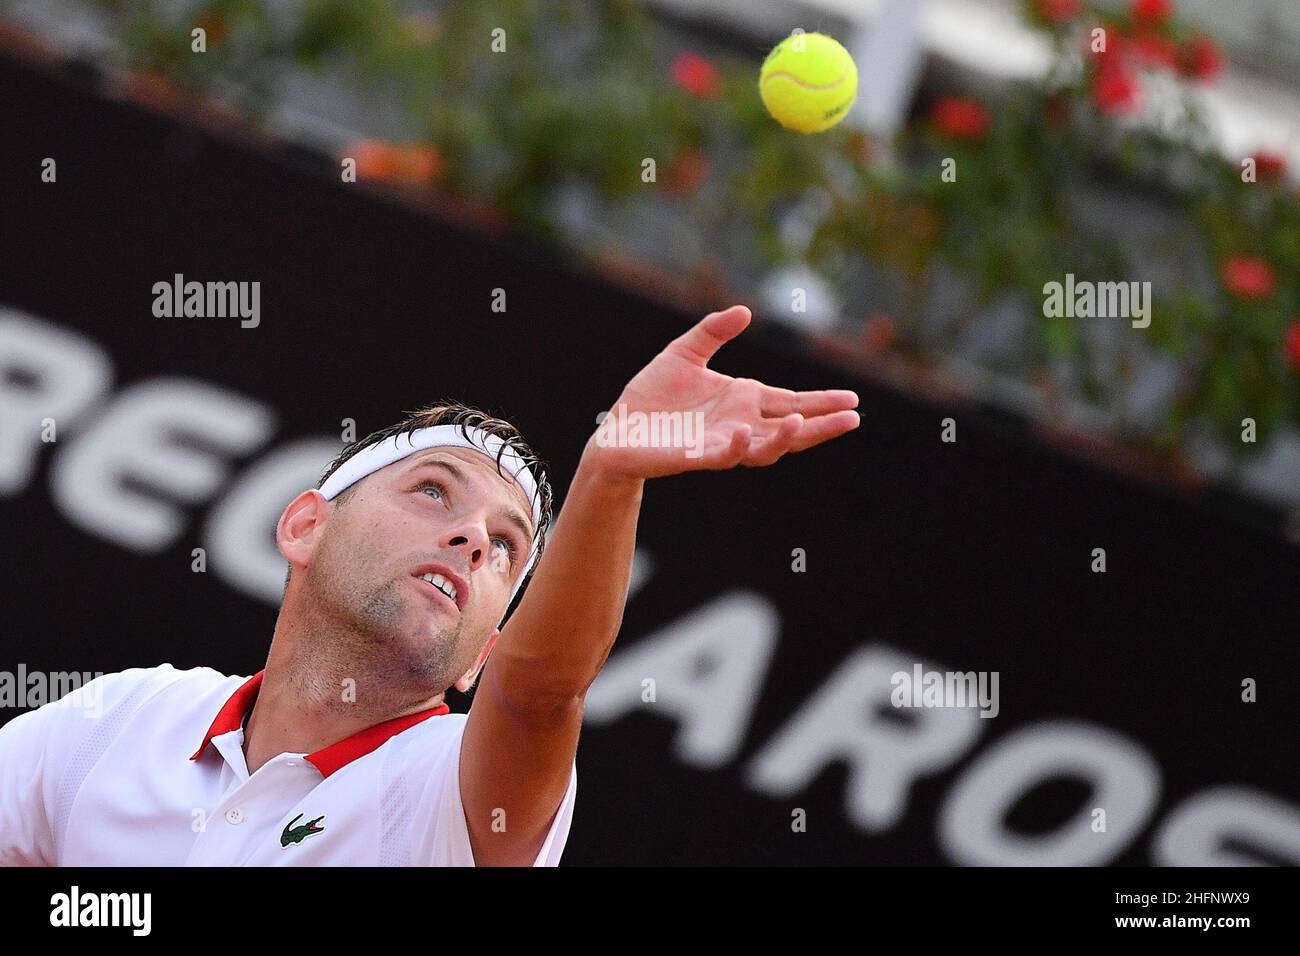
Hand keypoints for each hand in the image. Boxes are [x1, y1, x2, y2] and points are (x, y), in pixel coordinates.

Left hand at [589, 305, 859, 479]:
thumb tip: (745, 311)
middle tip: (852, 418)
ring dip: (781, 438)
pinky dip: (733, 446)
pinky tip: (741, 432)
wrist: (617, 430)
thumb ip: (713, 331)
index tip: (853, 400)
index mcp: (742, 401)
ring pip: (762, 449)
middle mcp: (738, 425)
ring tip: (797, 422)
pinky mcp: (694, 457)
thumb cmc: (652, 395)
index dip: (821, 403)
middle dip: (820, 426)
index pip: (790, 402)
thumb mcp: (684, 352)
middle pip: (789, 429)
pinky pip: (720, 456)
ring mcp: (719, 444)